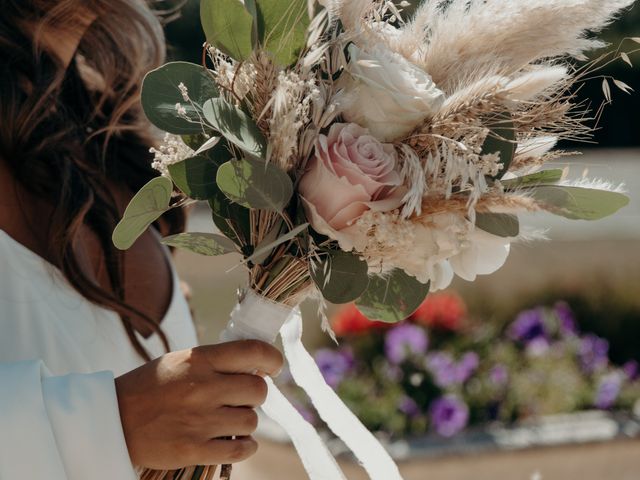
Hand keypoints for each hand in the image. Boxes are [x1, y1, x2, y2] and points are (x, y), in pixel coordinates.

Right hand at [115, 341, 283, 468]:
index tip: (273, 366)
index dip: (272, 358)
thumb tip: (258, 366)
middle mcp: (202, 388)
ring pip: (251, 421)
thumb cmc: (149, 388)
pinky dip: (244, 446)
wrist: (110, 421)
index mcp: (199, 360)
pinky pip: (241, 449)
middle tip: (239, 397)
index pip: (253, 352)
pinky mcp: (194, 450)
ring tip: (225, 419)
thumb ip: (217, 362)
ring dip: (244, 421)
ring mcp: (199, 421)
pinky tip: (232, 440)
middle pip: (259, 390)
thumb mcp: (181, 361)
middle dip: (254, 394)